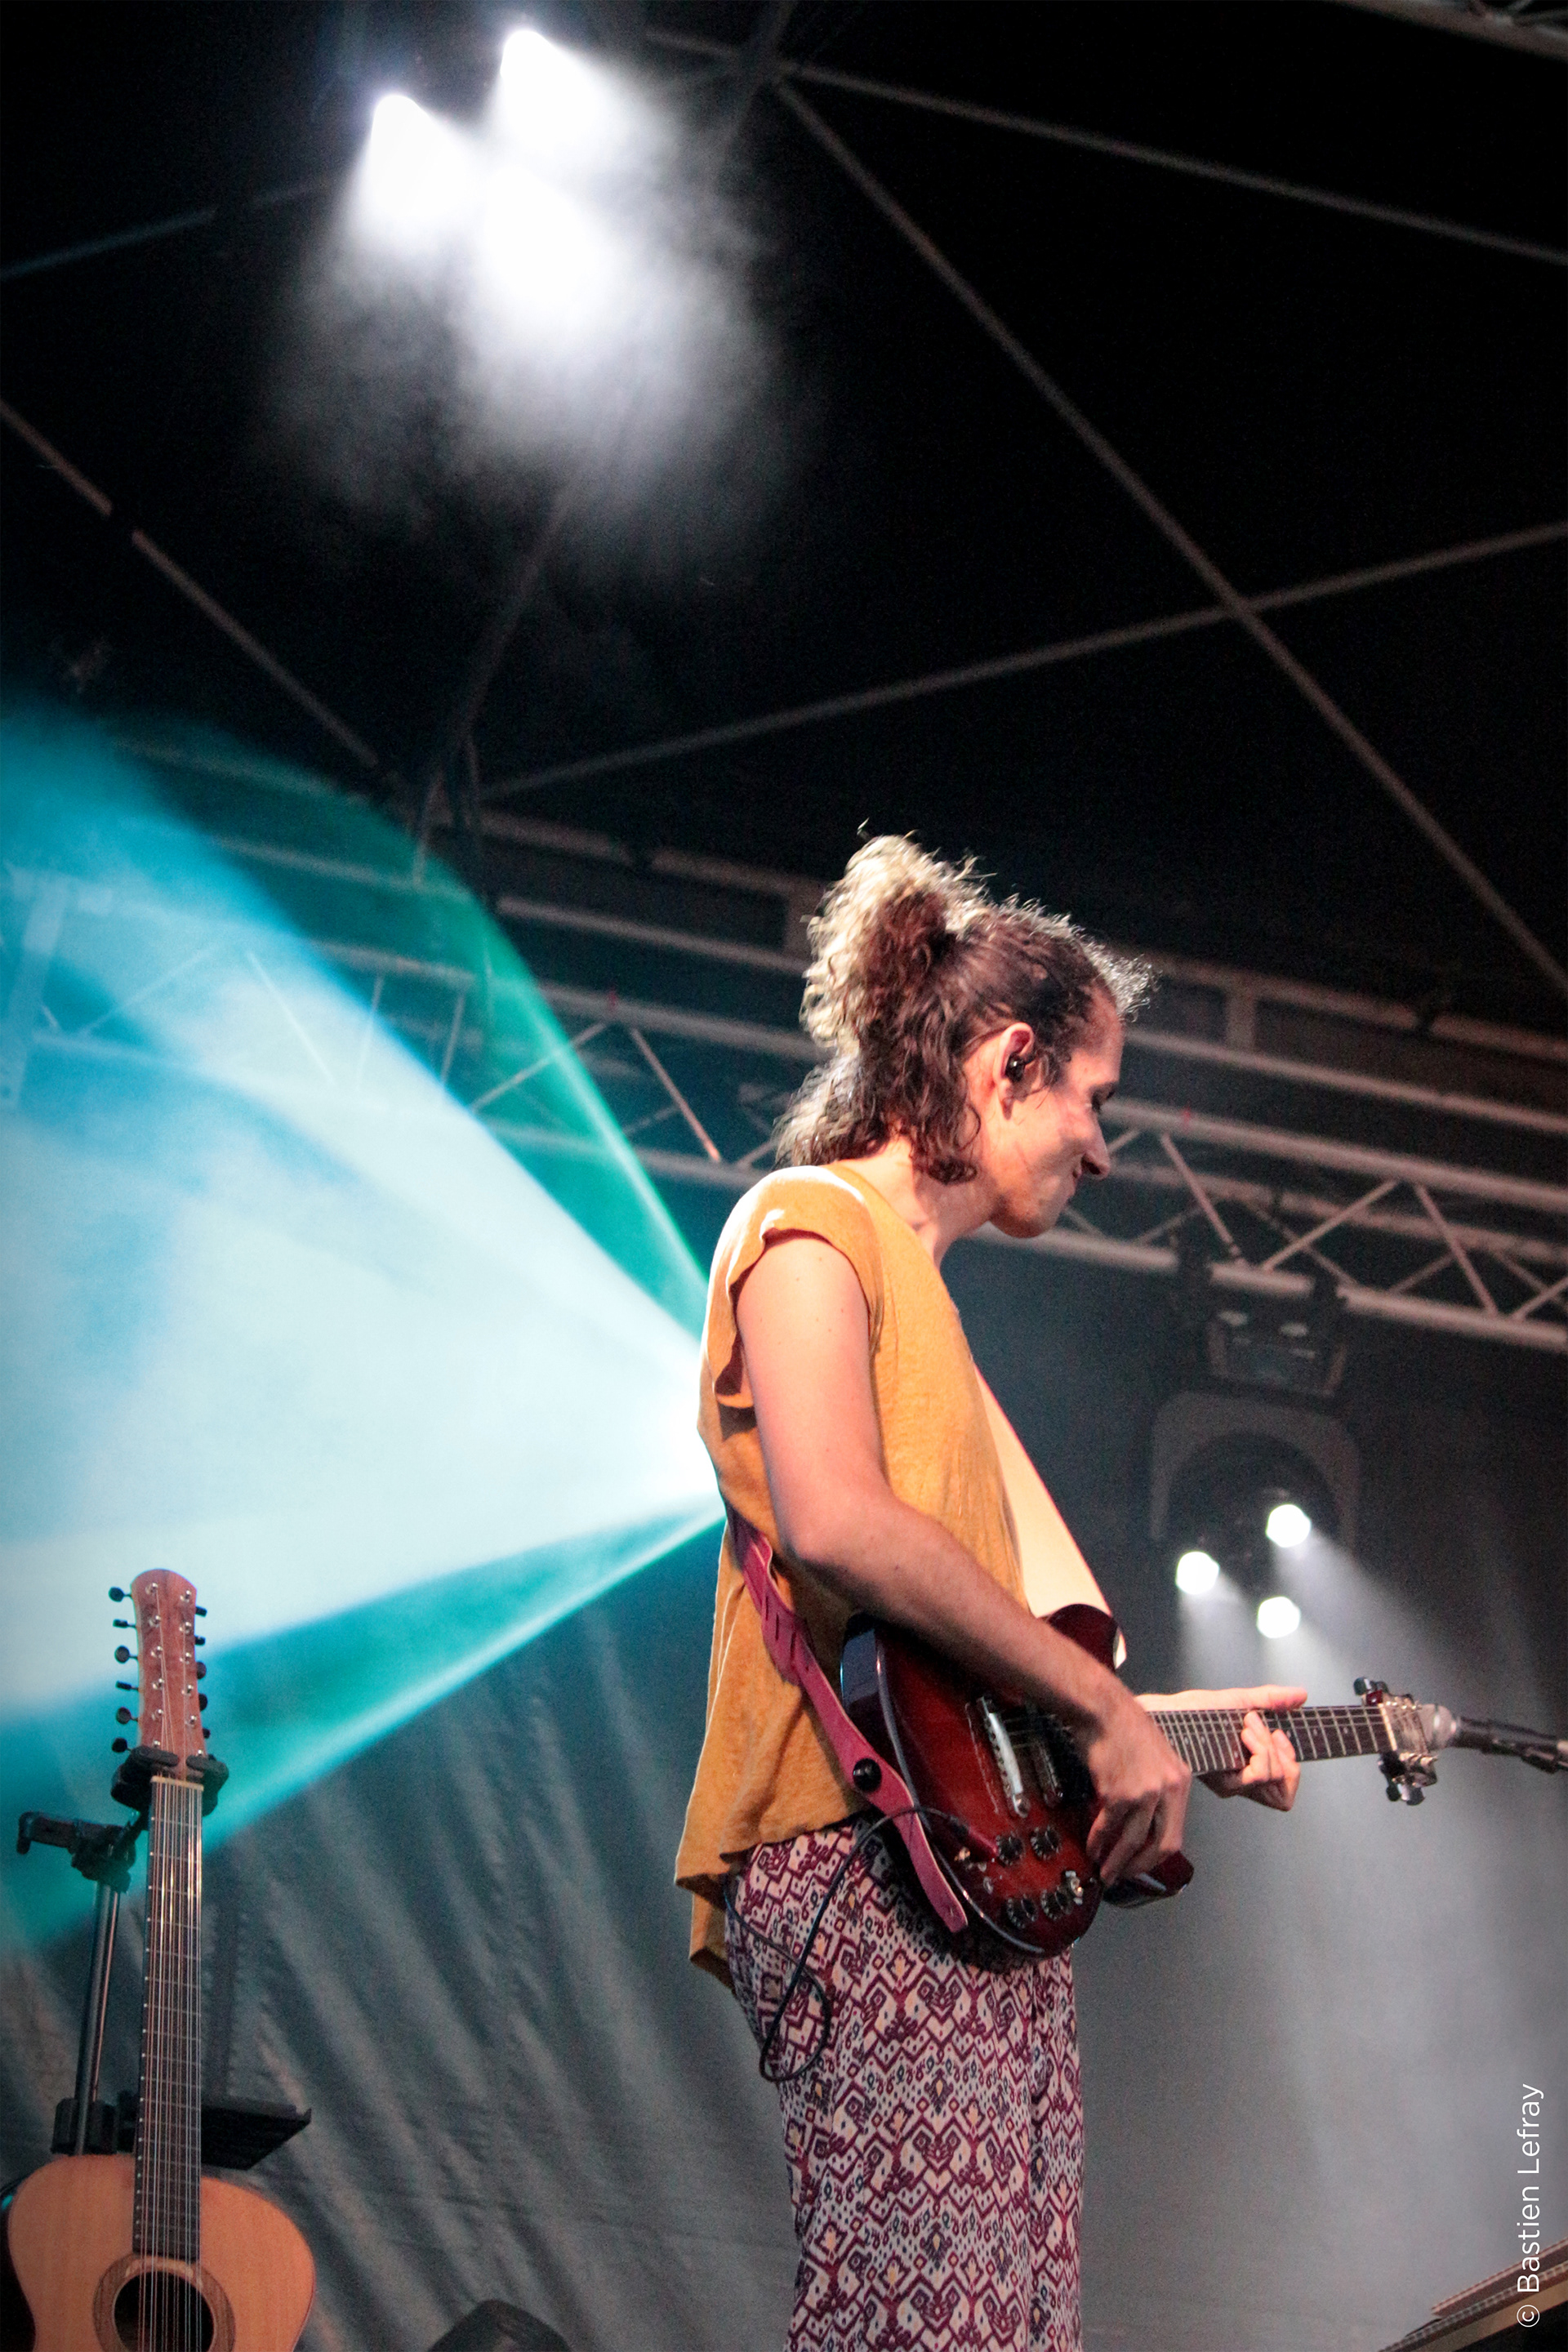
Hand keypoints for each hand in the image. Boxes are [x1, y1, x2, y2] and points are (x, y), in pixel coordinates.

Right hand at [1077, 1682, 1192, 1886]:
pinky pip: (1108, 1826)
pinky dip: (1097, 1840)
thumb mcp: (1156, 1758)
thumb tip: (1144, 1822)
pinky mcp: (1119, 1792)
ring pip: (1132, 1841)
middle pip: (1161, 1845)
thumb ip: (1157, 1788)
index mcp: (1181, 1782)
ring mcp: (1145, 1793)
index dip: (1156, 1857)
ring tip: (1104, 1870)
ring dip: (1116, 1861)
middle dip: (1140, 1867)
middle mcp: (1169, 1790)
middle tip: (1123, 1876)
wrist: (1103, 1708)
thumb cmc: (1125, 1728)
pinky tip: (1091, 1846)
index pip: (1176, 1834)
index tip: (1142, 1865)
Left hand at [1143, 1685, 1306, 1811]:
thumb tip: (1301, 1695)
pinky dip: (1260, 1748)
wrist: (1167, 1713)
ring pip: (1274, 1780)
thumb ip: (1271, 1700)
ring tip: (1248, 1725)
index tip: (1279, 1735)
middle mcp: (1241, 1784)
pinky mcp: (1222, 1782)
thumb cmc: (1195, 1711)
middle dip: (1283, 1755)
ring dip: (1268, 1746)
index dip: (1292, 1767)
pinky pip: (1258, 1776)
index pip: (1286, 1792)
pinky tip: (1244, 1731)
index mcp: (1248, 1771)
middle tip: (1263, 1730)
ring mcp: (1232, 1785)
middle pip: (1284, 1793)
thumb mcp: (1240, 1701)